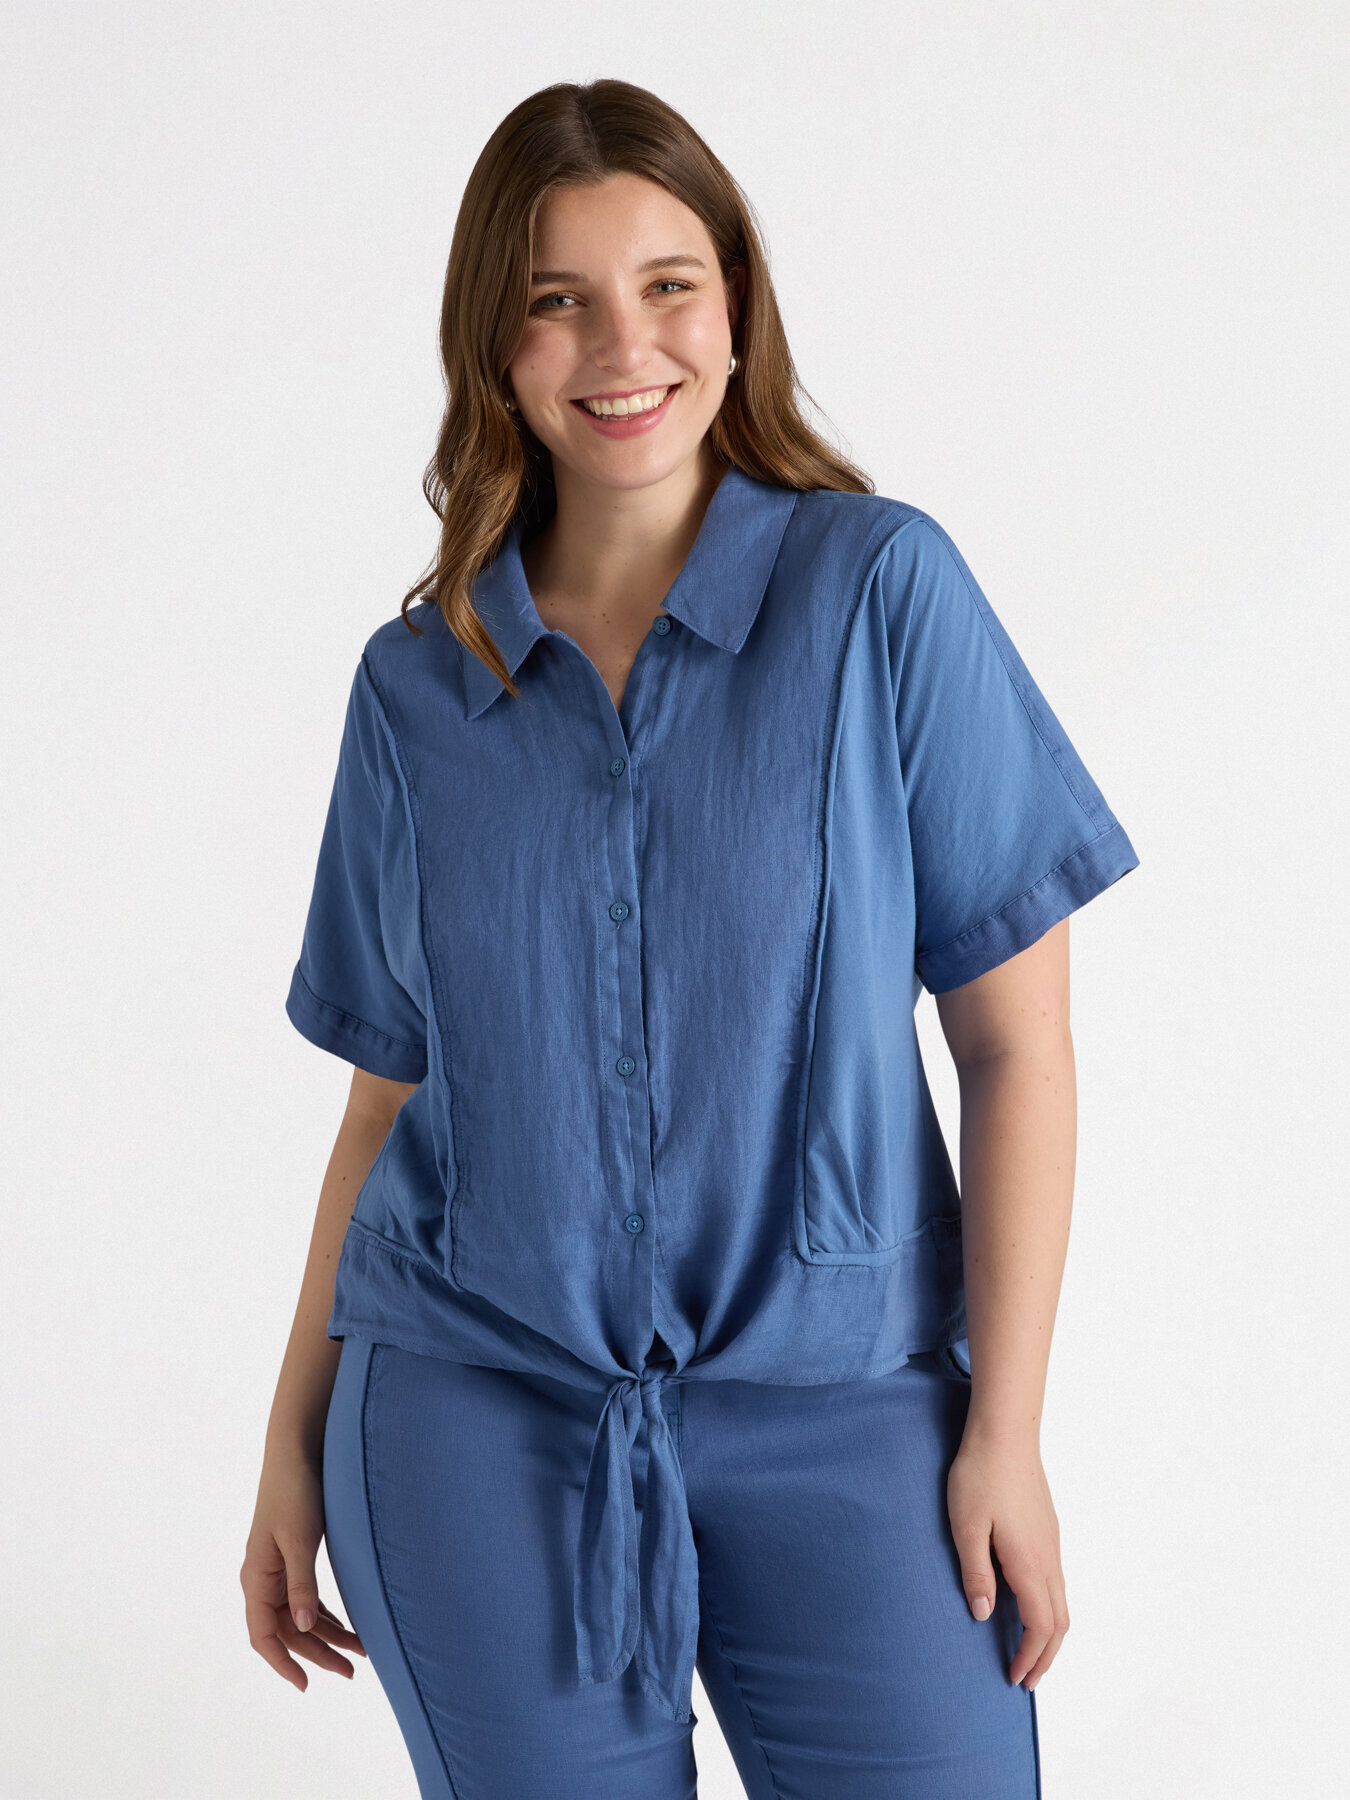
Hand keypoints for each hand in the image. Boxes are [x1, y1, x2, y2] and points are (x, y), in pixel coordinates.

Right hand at [241, 1446, 366, 1691]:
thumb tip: (302, 1628)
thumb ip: (301, 1584)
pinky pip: (305, 1596)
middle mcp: (262, 1578)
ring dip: (326, 1634)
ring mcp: (276, 1567)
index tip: (307, 1686)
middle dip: (317, 1653)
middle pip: (286, 1631)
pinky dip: (324, 1613)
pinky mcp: (292, 1554)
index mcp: (256, 1578)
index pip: (263, 1637)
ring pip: (298, 1615)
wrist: (297, 1448)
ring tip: (360, 1652)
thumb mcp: (300, 1538)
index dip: (283, 1664)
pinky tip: (346, 1624)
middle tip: (352, 1671)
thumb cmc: (295, 1490)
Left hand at [946, 1425, 1069, 1689]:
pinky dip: (1049, 1608)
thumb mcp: (966, 1526)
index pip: (1039, 1626)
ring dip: (1049, 1633)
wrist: (1005, 1433)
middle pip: (1059, 1622)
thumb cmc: (980, 1476)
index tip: (1015, 1677)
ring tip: (1031, 1651)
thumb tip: (984, 1615)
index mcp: (1029, 1563)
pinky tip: (1029, 1605)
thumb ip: (976, 1574)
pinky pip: (1057, 1582)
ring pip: (1062, 1602)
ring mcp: (1052, 1543)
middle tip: (1028, 1679)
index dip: (1029, 1656)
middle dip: (1046, 1655)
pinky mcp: (1049, 1530)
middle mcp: (1049, 1558)